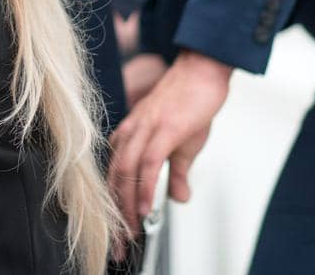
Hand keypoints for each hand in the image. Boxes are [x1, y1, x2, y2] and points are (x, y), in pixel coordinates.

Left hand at [107, 50, 231, 236]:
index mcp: (130, 135)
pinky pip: (149, 164)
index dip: (112, 204)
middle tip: (117, 242)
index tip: (115, 230)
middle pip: (114, 177)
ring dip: (126, 206)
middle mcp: (131, 132)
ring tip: (130, 232)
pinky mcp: (164, 128)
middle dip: (114, 213)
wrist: (202, 71)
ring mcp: (145, 129)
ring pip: (127, 173)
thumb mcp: (185, 145)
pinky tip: (147, 208)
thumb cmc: (191, 101)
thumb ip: (177, 173)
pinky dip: (145, 188)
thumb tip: (178, 198)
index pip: (114, 174)